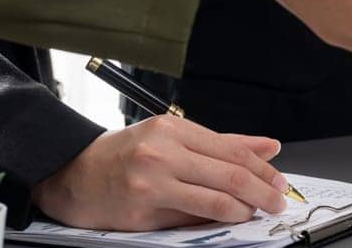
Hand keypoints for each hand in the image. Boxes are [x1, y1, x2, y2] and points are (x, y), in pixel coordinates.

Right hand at [32, 116, 286, 230]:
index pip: (233, 150)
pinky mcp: (140, 212)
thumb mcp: (172, 137)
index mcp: (172, 129)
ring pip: (215, 201)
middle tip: (278, 201)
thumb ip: (223, 143)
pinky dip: (216, 222)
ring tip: (256, 213)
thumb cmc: (125, 155)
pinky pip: (190, 220)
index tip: (280, 181)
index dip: (263, 169)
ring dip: (244, 210)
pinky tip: (228, 220)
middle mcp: (162, 153)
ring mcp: (150, 183)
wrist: (71, 173)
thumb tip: (270, 148)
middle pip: (230, 175)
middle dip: (263, 191)